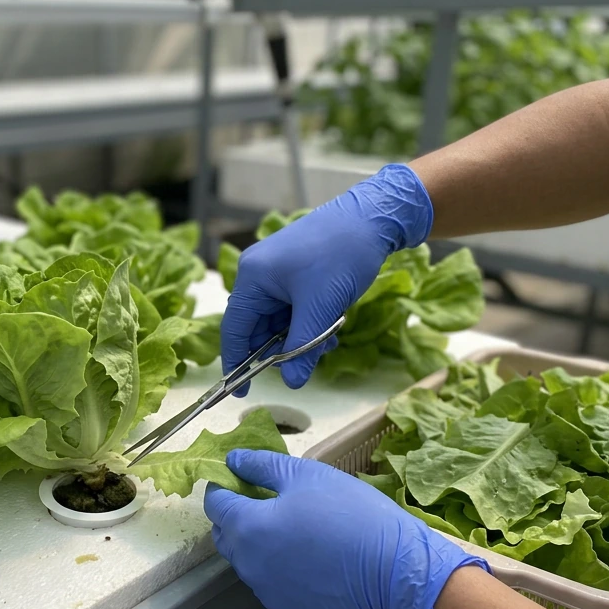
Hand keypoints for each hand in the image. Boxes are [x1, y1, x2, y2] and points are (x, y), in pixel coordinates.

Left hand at [203, 449, 486, 608]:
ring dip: (258, 545)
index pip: (215, 505)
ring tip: (292, 531)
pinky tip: (308, 560)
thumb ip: (262, 465)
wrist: (396, 572)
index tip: (240, 477)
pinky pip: (272, 585)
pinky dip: (279, 570)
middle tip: (268, 501)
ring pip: (248, 563)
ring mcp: (267, 593)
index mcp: (248, 528)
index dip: (224, 487)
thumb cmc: (351, 514)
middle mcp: (248, 565)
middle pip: (226, 536)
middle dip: (236, 516)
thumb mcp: (307, 475)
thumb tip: (233, 461)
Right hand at [220, 164, 432, 392]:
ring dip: (300, 337)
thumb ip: (302, 348)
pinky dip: (308, 322)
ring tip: (327, 339)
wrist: (374, 217)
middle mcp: (258, 274)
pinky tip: (330, 326)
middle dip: (282, 348)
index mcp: (253, 277)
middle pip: (258, 327)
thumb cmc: (342, 255)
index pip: (235, 329)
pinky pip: (293, 309)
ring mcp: (277, 273)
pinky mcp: (295, 273)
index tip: (242, 391)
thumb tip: (292, 383)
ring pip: (279, 321)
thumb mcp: (321, 308)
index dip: (236, 363)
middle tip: (306, 362)